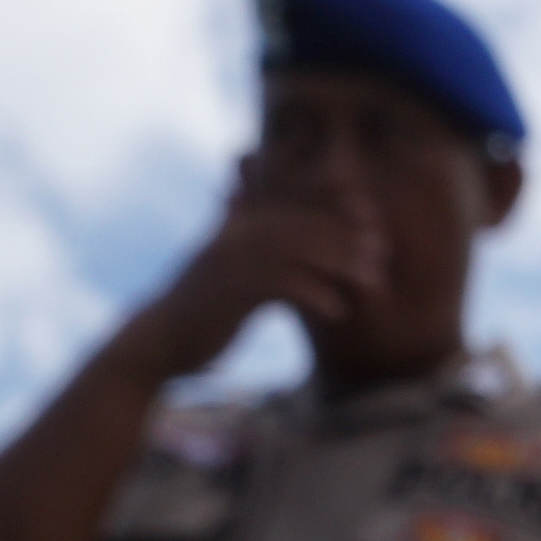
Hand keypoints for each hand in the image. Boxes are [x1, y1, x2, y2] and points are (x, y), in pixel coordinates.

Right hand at [116, 160, 388, 381]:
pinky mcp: (229, 290)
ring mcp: (231, 259)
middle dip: (346, 233)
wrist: (158, 342)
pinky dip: (313, 294)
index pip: (291, 199)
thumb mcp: (236, 281)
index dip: (330, 198)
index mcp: (237, 224)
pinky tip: (338, 310)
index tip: (369, 211)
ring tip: (373, 280)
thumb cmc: (203, 314)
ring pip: (296, 247)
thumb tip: (311, 271)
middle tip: (382, 250)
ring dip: (340, 261)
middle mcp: (235, 233)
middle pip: (301, 221)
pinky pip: (279, 284)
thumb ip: (269, 266)